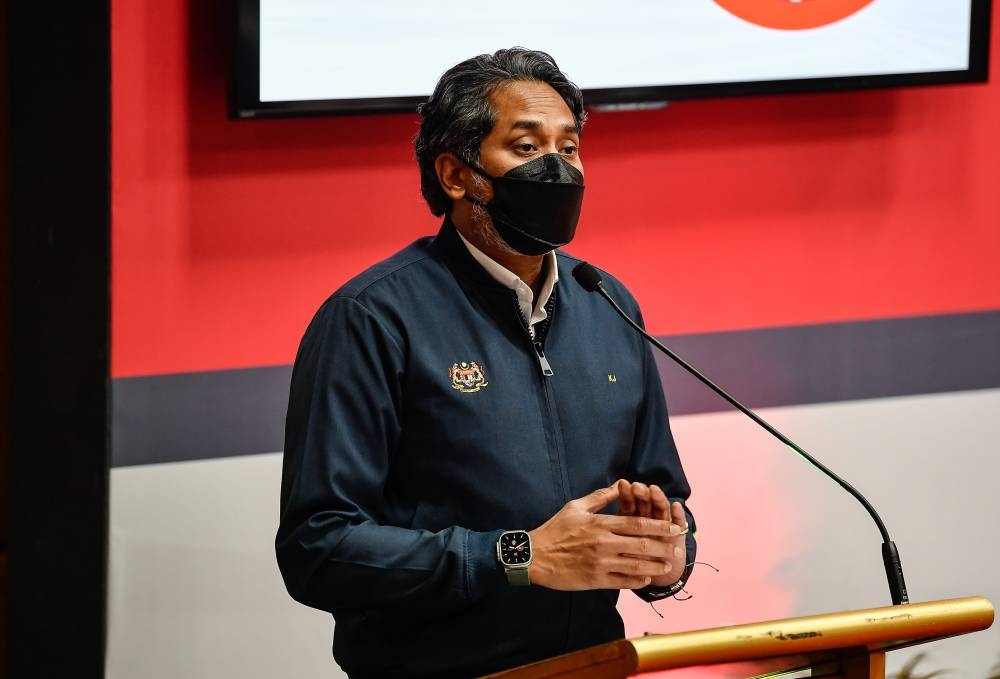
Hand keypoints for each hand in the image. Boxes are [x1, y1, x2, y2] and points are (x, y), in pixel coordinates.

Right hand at [528, 483, 683, 590]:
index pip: (637, 524)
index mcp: (601, 523)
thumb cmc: (555, 529)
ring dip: (655, 565)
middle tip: (677, 549)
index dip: (660, 527)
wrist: (534, 556)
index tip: (675, 529)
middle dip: (663, 547)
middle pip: (642, 544)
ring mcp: (600, 563)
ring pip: (636, 565)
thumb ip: (601, 496)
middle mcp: (603, 543)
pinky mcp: (595, 580)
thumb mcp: (576, 507)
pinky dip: (637, 580)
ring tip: (666, 566)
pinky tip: (646, 578)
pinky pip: (623, 582)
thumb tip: (620, 484)